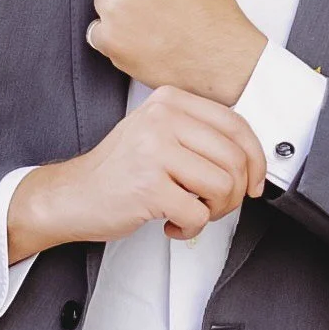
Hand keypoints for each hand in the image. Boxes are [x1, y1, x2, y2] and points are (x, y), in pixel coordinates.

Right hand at [7, 85, 268, 255]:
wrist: (72, 195)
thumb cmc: (119, 171)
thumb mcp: (158, 134)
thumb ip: (199, 135)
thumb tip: (251, 157)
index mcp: (169, 102)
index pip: (236, 124)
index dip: (256, 158)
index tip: (255, 181)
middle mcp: (162, 120)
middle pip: (235, 158)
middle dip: (236, 192)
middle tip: (218, 204)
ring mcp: (154, 151)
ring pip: (223, 186)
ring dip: (215, 211)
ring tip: (193, 212)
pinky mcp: (148, 186)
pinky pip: (197, 214)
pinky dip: (191, 228)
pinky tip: (173, 224)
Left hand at [87, 0, 265, 104]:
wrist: (221, 60)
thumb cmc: (216, 14)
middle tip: (157, 4)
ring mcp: (116, 6)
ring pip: (103, 1)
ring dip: (119, 12)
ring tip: (152, 26)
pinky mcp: (109, 37)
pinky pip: (96, 32)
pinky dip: (113, 39)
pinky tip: (141, 42)